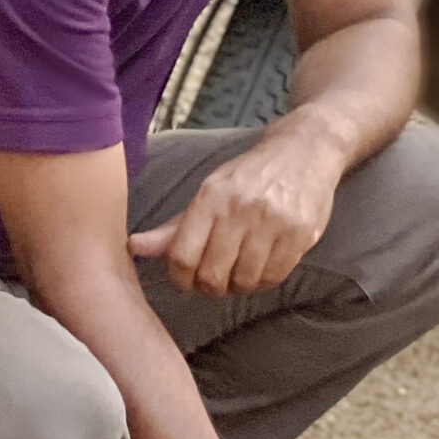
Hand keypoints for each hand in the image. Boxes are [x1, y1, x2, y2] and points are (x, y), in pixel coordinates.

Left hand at [130, 123, 340, 295]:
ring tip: (239, 273)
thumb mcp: (209, 193)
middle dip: (209, 287)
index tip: (185, 282)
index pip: (181, 255)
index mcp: (211, 197)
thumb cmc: (250, 177)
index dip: (179, 279)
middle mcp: (240, 208)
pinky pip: (273, 277)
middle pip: (212, 275)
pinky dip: (263, 282)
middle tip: (213, 282)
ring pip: (244, 281)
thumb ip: (174, 227)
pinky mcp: (300, 233)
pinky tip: (260, 269)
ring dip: (238, 286)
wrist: (305, 150)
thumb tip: (133, 247)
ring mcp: (273, 221)